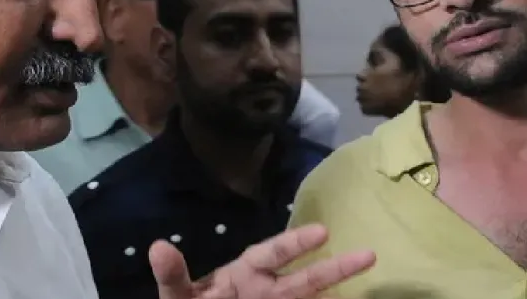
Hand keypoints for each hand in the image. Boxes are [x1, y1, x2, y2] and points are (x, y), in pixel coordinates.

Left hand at [150, 223, 375, 298]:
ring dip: (336, 290)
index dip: (295, 244)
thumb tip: (158, 247)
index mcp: (245, 274)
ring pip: (311, 298)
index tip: (321, 233)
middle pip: (306, 280)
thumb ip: (173, 277)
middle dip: (336, 268)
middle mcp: (268, 291)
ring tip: (366, 280)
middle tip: (368, 255)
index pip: (272, 255)